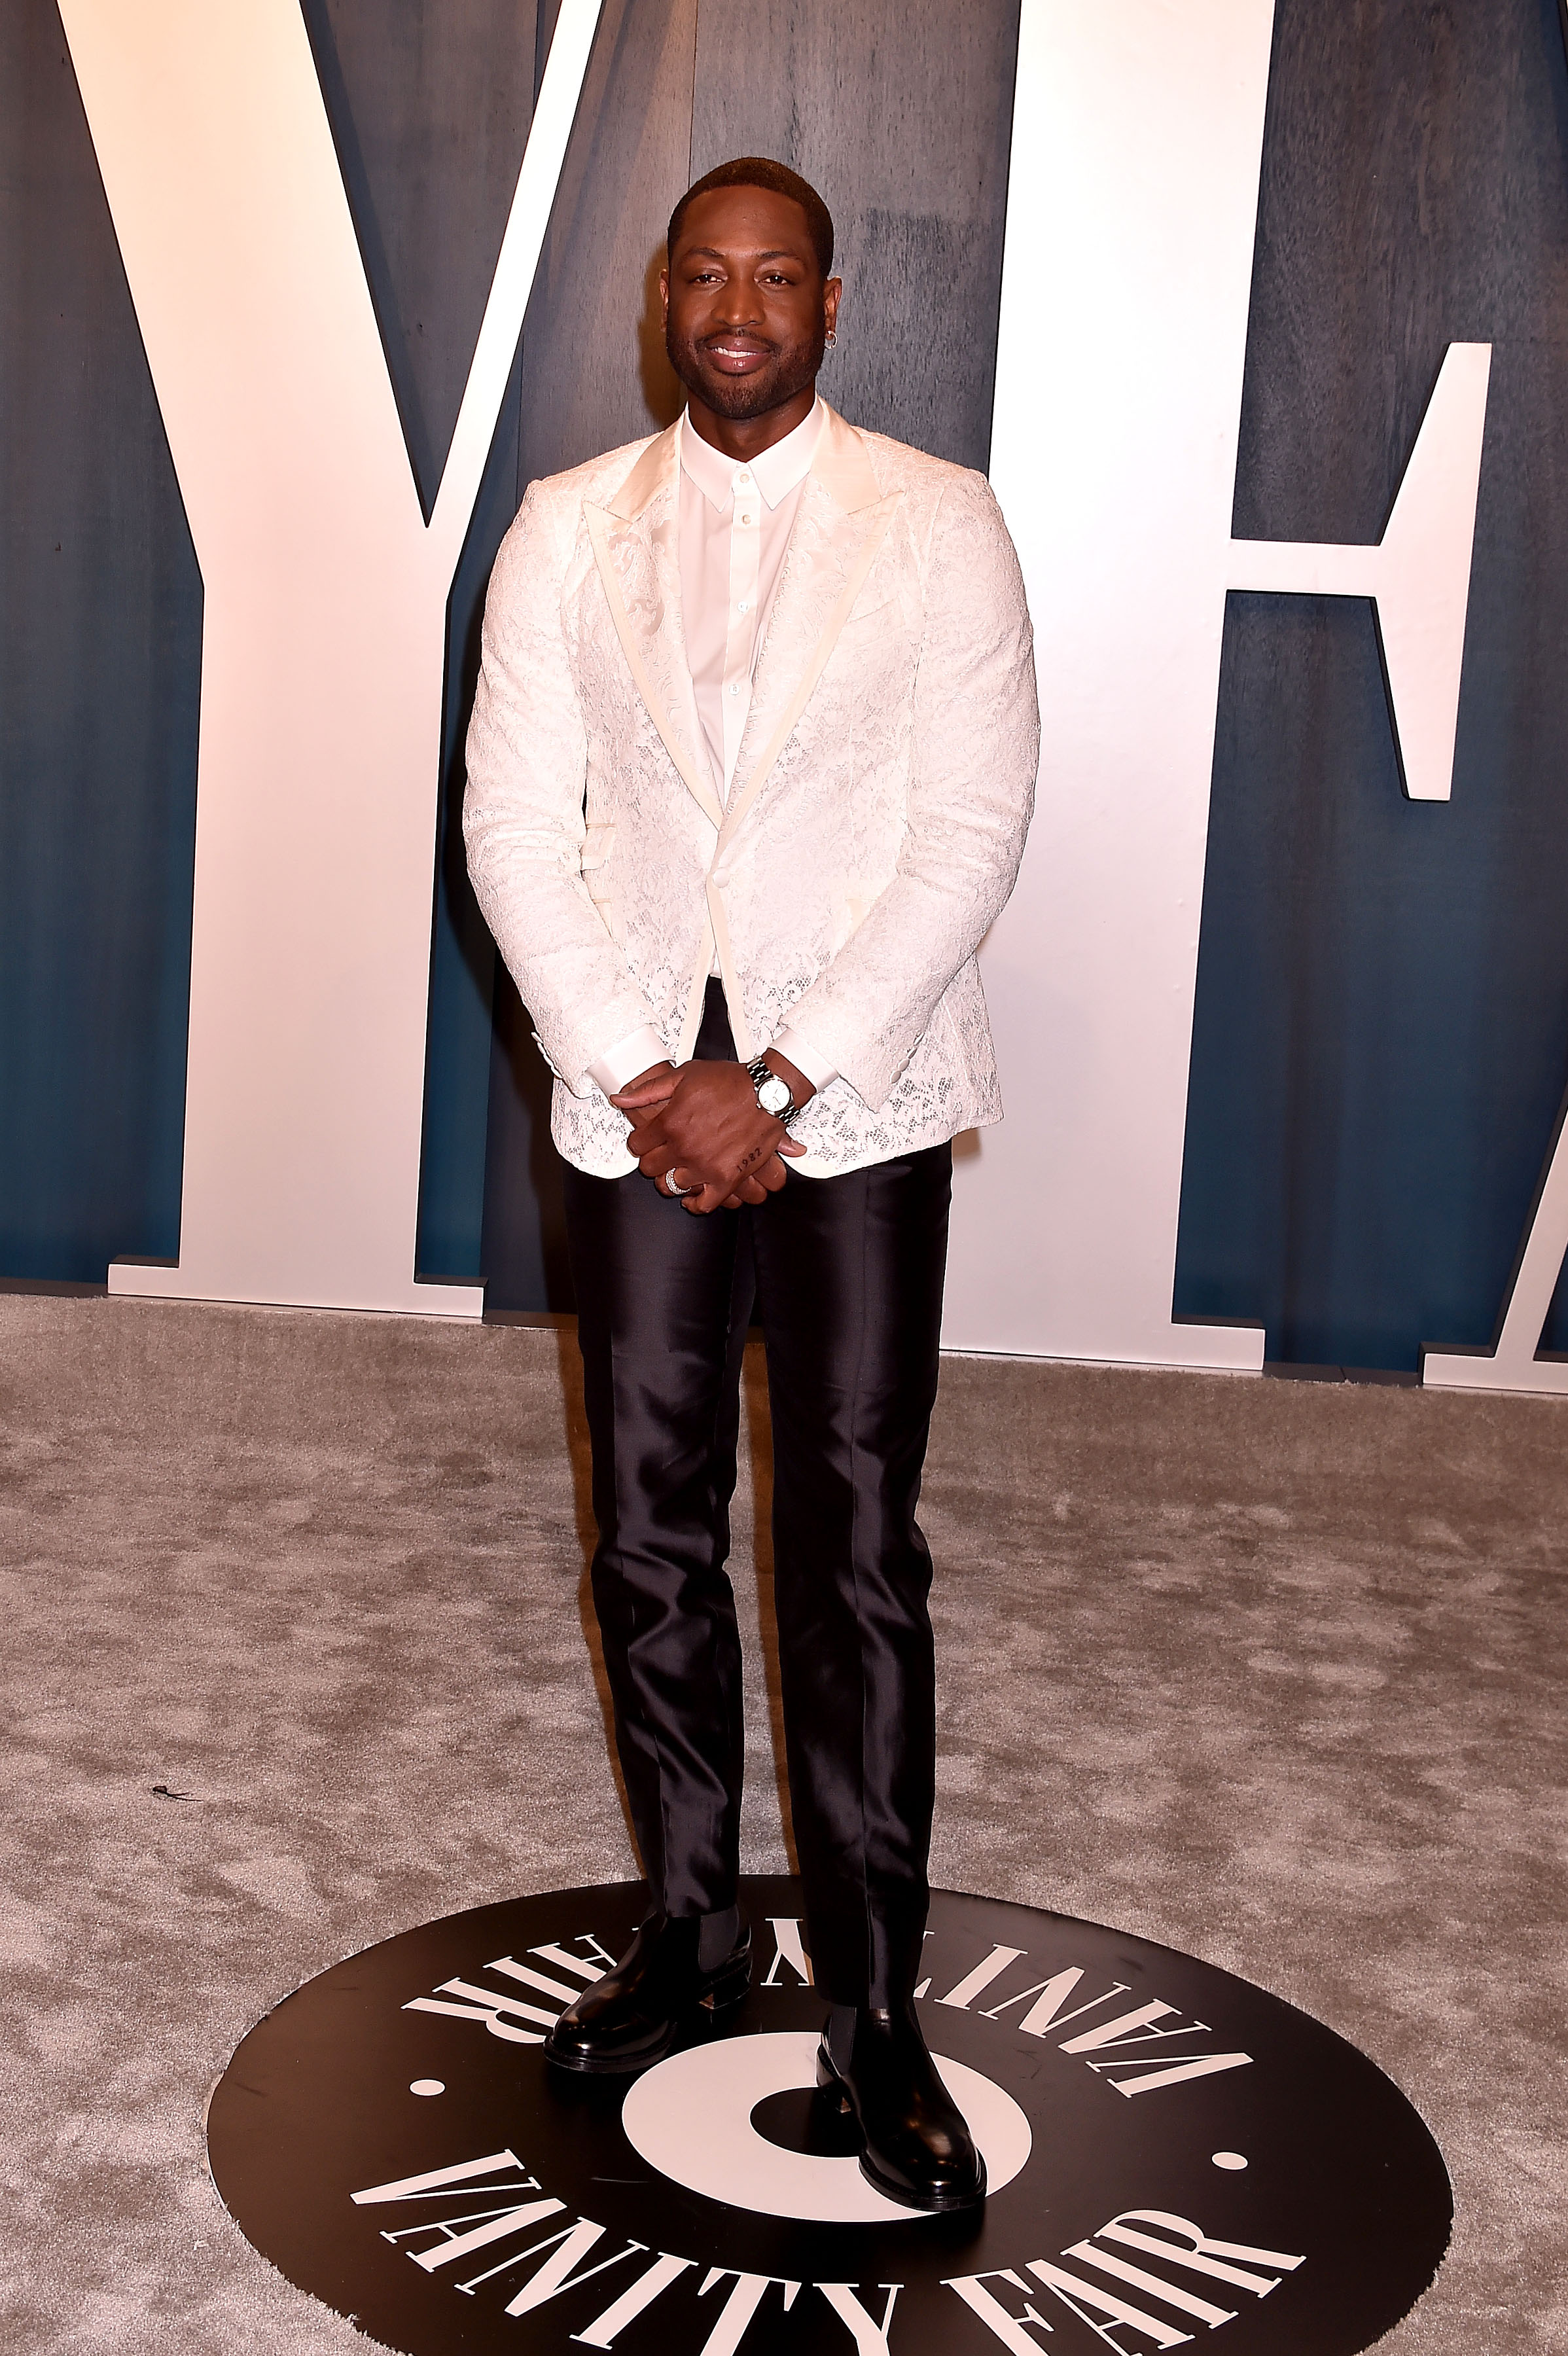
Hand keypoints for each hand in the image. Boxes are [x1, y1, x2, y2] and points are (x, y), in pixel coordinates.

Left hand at [611, 1059, 807, 1212]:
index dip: (641, 1141)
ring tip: (683, 1165)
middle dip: (654, 1158)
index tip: (648, 1139)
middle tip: (664, 1152)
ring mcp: (705, 1166)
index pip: (637, 1144)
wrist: (768, 1092)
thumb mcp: (684, 1076)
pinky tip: (692, 1196)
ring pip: (672, 1185)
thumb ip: (648, 1090)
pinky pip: (704, 1204)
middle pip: (650, 1168)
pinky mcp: (727, 1179)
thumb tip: (619, 1098)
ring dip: (675, 1176)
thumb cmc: (730, 1081)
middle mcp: (684, 1147)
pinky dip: (695, 1203)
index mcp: (670, 1122)